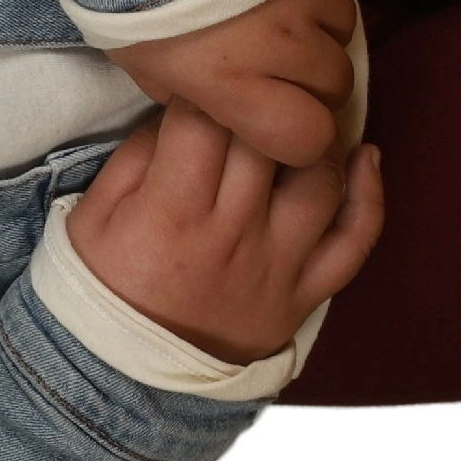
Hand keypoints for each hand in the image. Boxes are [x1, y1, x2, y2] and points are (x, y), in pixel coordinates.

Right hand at [66, 100, 388, 367]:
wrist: (125, 381)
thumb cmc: (103, 291)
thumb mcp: (91, 219)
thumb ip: (135, 158)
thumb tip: (181, 109)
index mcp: (171, 211)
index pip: (205, 120)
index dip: (207, 87)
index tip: (205, 79)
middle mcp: (232, 233)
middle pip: (266, 139)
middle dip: (262, 100)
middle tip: (258, 85)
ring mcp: (276, 265)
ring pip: (319, 180)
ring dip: (318, 136)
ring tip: (303, 114)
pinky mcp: (304, 294)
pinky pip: (354, 244)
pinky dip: (370, 198)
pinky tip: (367, 158)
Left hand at [102, 0, 362, 170]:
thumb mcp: (139, 61)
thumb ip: (183, 93)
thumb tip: (212, 103)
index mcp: (238, 82)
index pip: (311, 137)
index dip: (303, 138)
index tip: (284, 124)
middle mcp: (286, 43)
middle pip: (337, 83)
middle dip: (313, 83)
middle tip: (277, 65)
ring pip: (344, 25)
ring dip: (319, 27)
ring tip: (277, 9)